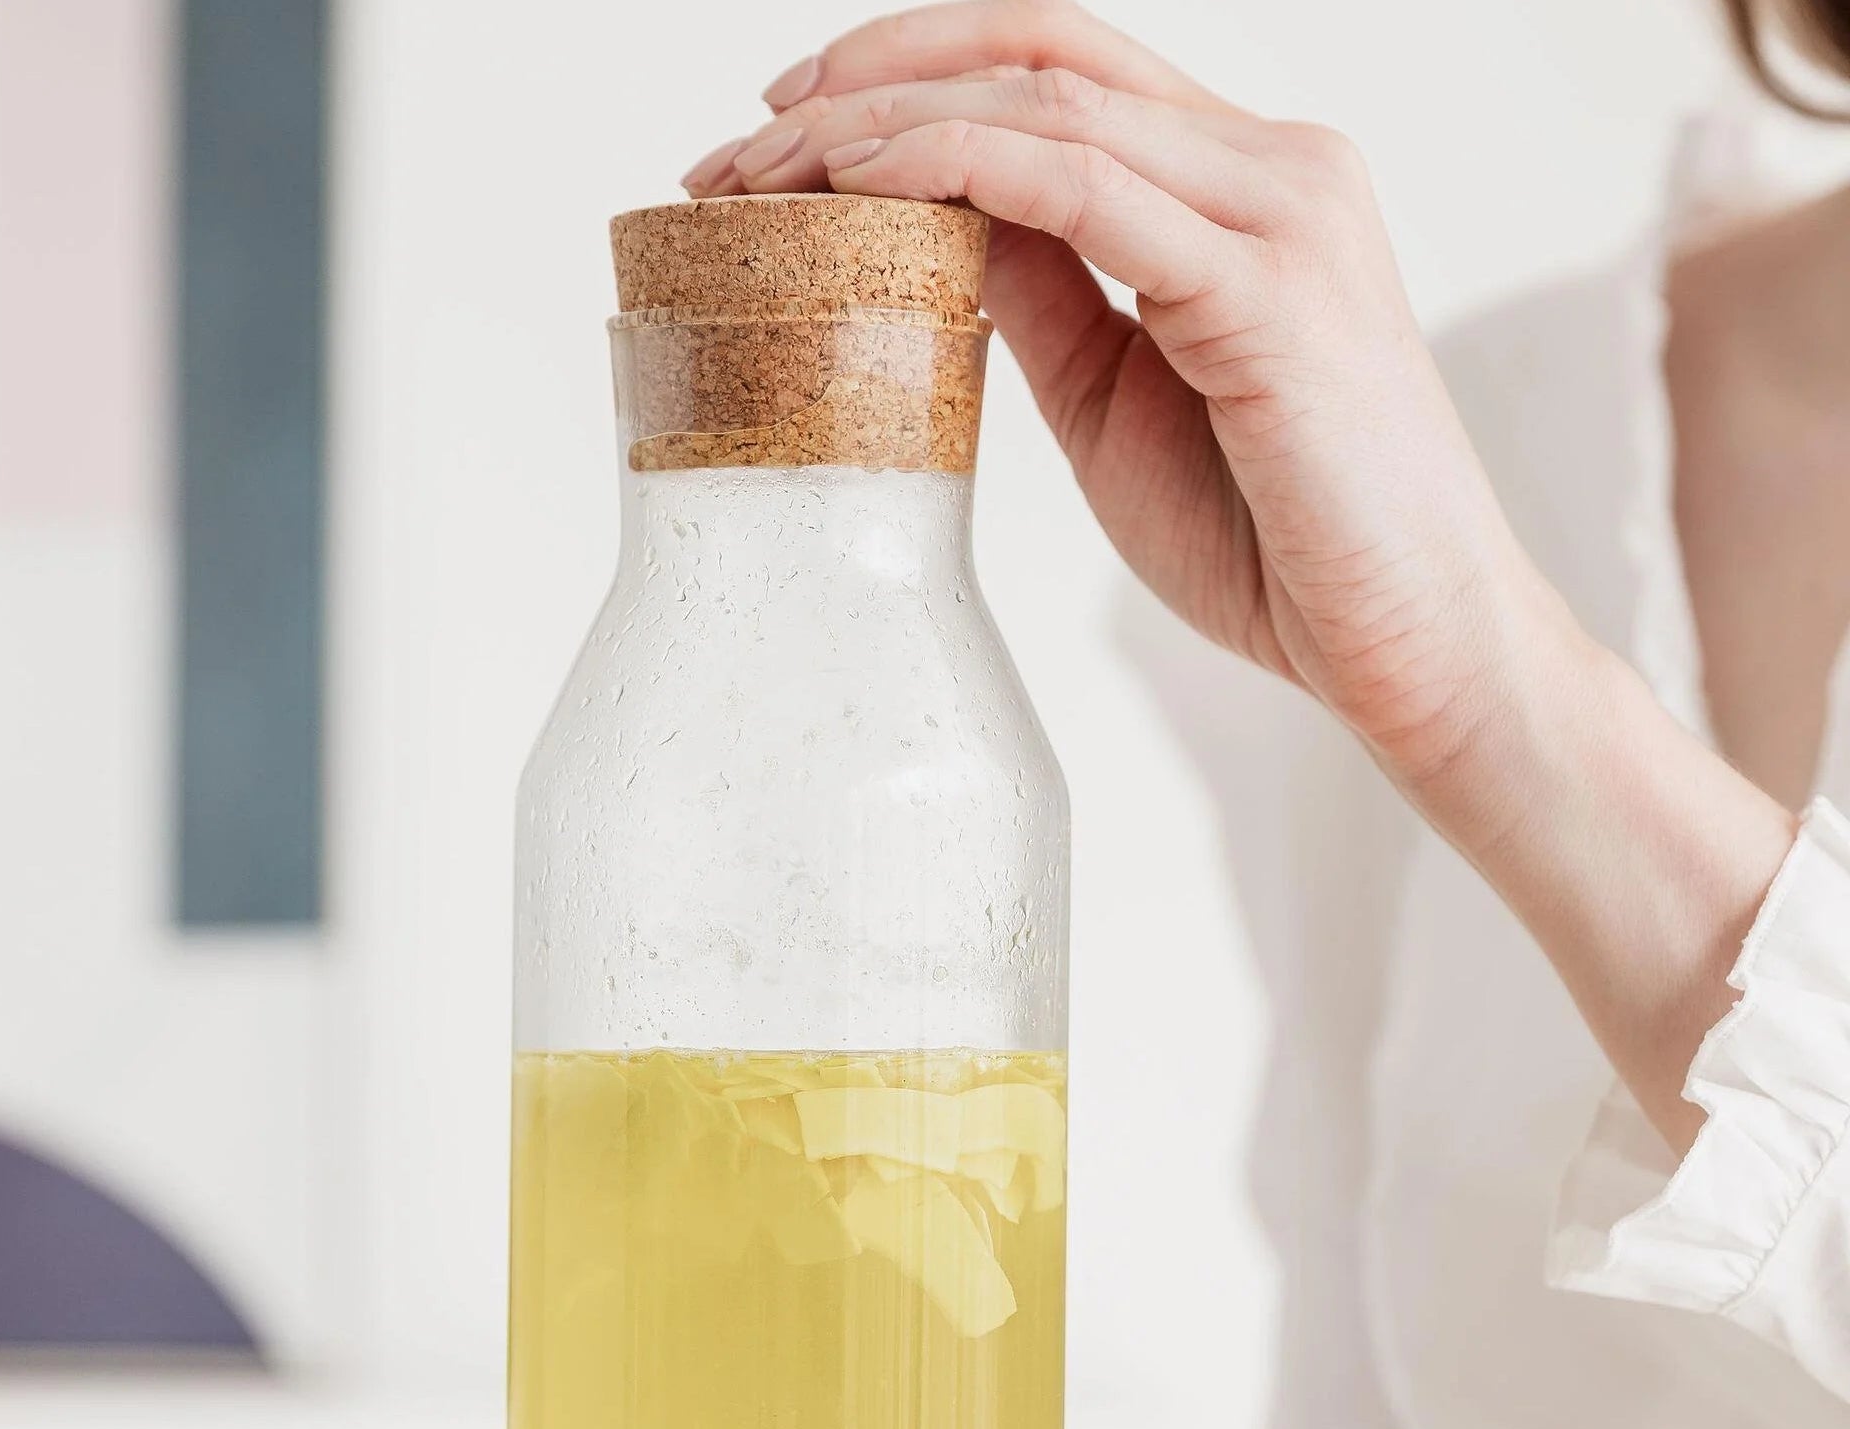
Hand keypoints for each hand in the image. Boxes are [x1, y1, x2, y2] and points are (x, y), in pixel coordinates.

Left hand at [688, 1, 1798, 1150]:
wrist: (1413, 651)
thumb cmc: (1279, 546)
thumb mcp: (1117, 408)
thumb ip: (1046, 303)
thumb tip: (935, 230)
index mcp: (1240, 190)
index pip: (1056, 74)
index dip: (909, 76)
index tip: (781, 130)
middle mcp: (1274, 167)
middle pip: (1039, 52)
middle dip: (864, 80)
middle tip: (733, 144)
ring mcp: (1284, 213)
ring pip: (1047, 103)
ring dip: (881, 123)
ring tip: (765, 171)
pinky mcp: (1276, 289)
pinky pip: (1083, 188)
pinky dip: (957, 170)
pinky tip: (861, 188)